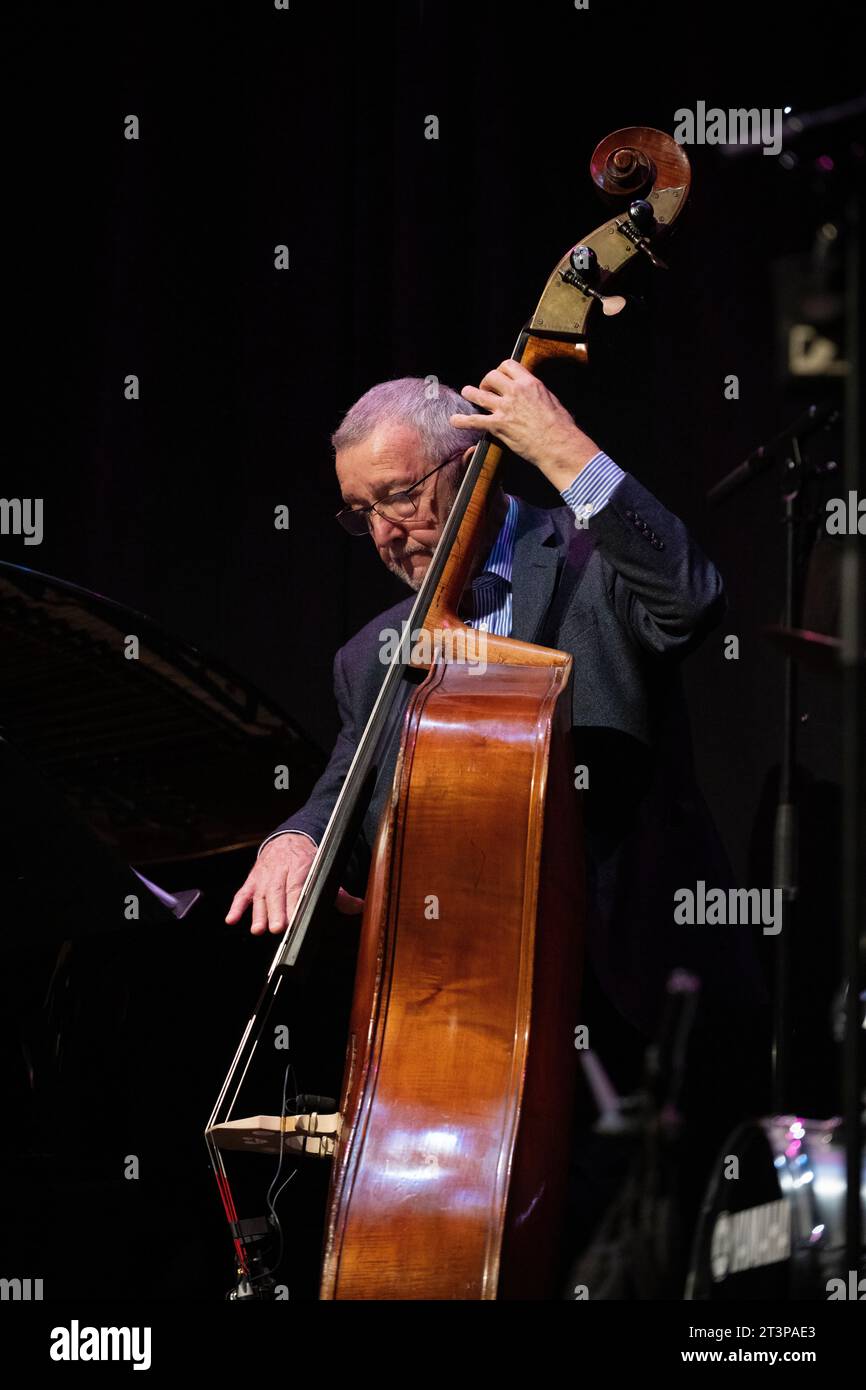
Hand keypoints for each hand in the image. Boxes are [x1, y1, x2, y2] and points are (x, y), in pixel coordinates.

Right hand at [224, 832, 364, 935]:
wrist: (288, 840)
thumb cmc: (307, 860)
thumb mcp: (324, 872)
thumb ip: (340, 893)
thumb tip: (359, 907)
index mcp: (301, 866)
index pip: (297, 886)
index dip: (293, 903)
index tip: (293, 919)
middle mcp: (281, 870)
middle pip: (278, 892)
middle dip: (277, 910)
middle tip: (277, 928)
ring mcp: (265, 875)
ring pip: (261, 894)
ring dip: (258, 912)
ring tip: (258, 929)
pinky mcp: (253, 880)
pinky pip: (242, 893)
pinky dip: (236, 906)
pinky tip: (232, 919)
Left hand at [449, 359, 600, 488]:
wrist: (558, 444)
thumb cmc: (560, 425)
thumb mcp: (551, 400)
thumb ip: (536, 393)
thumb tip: (533, 393)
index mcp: (529, 383)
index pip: (508, 365)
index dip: (501, 370)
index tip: (500, 378)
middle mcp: (515, 392)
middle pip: (491, 376)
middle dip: (486, 381)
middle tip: (486, 389)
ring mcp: (505, 408)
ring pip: (478, 394)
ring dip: (470, 393)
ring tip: (467, 393)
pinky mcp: (498, 426)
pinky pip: (474, 420)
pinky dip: (462, 421)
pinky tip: (454, 421)